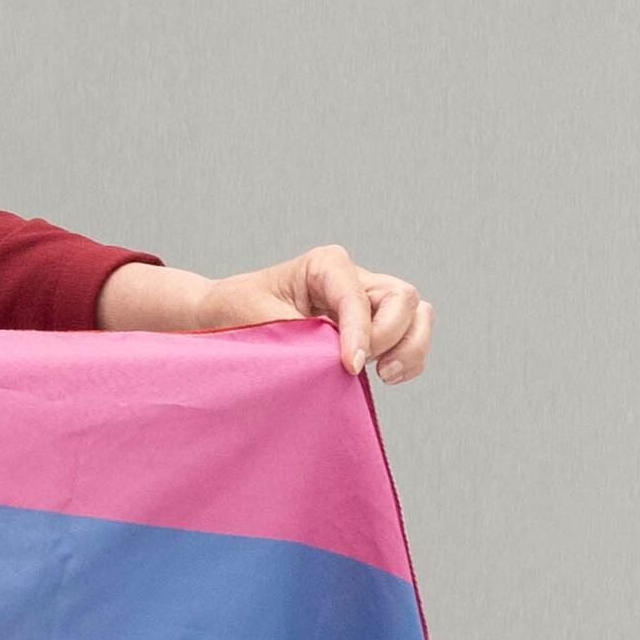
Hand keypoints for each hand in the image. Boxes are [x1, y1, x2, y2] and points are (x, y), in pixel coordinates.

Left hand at [105, 245, 433, 380]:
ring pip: (416, 314)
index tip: (349, 367)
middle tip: (359, 367)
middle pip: (403, 298)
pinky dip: (408, 356)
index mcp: (325, 265)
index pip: (358, 297)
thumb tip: (336, 362)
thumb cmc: (235, 310)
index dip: (360, 332)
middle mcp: (352, 277)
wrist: (222, 316)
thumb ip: (299, 336)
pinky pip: (409, 335)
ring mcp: (365, 300)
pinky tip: (384, 375)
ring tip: (385, 375)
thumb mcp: (257, 318)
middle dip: (391, 336)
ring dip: (409, 346)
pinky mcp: (370, 325)